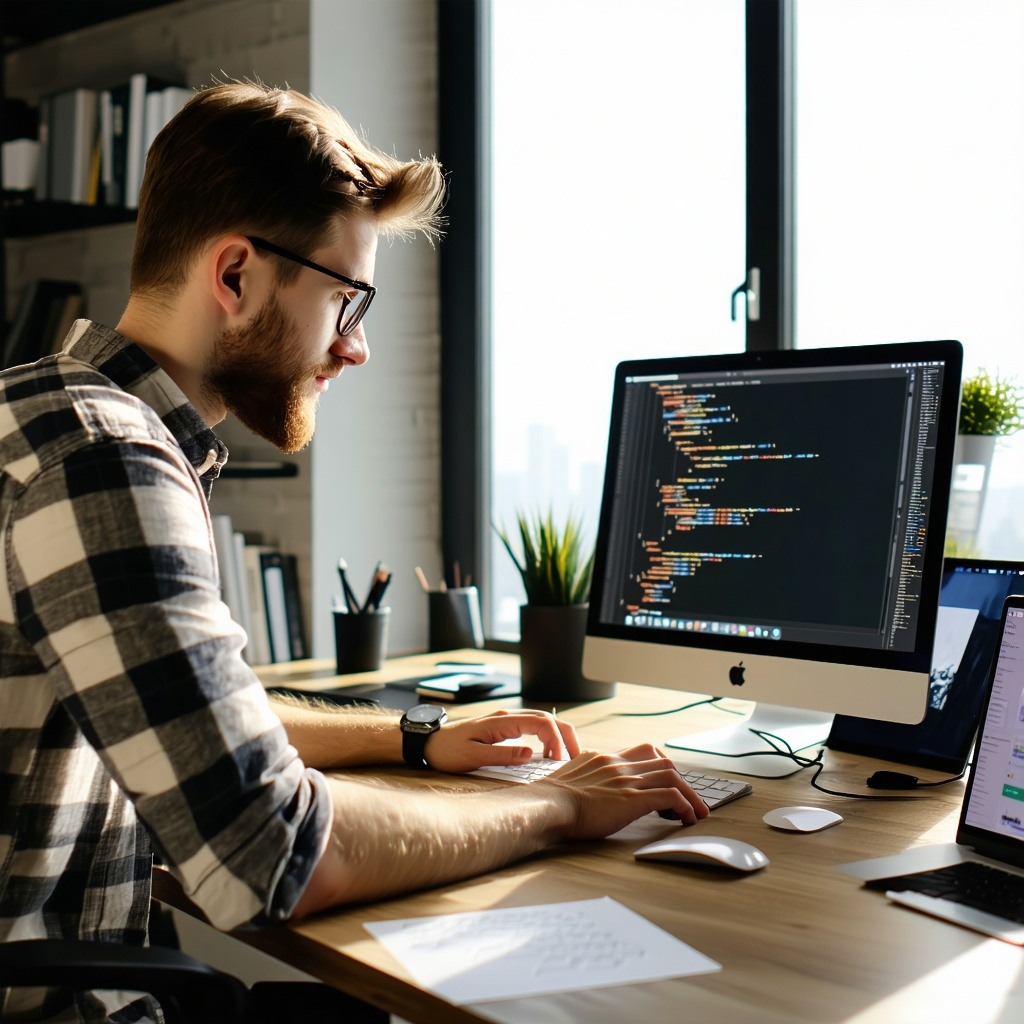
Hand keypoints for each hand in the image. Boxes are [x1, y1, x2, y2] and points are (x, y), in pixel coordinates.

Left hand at [424, 709, 579, 773]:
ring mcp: (506, 721)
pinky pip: (533, 728)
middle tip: (578, 756)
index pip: (540, 723)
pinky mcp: (504, 728)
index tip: (559, 760)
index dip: (555, 740)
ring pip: (542, 721)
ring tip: (569, 756)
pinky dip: (548, 737)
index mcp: (501, 722)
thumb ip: (501, 755)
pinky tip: (551, 753)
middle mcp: (506, 717)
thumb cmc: (447, 751)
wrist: (428, 742)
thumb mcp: (472, 757)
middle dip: (566, 735)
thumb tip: (530, 755)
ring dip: (559, 735)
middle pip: (547, 718)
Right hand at [536, 743, 710, 839]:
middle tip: (689, 800)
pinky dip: (684, 805)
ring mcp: (626, 779)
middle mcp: (617, 764)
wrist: (547, 806)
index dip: (660, 766)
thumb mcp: (568, 780)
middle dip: (680, 780)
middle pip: (662, 760)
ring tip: (696, 813)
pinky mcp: (633, 798)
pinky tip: (685, 819)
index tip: (667, 782)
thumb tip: (583, 790)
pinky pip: (670, 795)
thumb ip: (583, 778)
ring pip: (672, 775)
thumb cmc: (550, 802)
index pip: (642, 751)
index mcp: (603, 758)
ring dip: (689, 794)